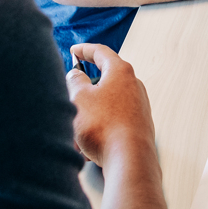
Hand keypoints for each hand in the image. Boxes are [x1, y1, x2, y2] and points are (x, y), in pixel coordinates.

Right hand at [66, 43, 156, 166]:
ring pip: (104, 106)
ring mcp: (138, 105)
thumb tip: (76, 75)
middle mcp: (134, 86)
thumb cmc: (104, 126)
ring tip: (76, 135)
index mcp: (121, 72)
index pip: (101, 52)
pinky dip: (97, 130)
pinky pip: (111, 121)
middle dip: (83, 95)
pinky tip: (87, 146)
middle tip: (69, 101)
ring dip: (87, 117)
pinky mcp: (137, 124)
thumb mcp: (79, 98)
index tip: (75, 50)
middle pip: (103, 81)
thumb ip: (75, 82)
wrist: (129, 158)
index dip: (85, 50)